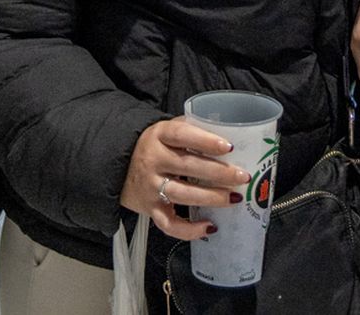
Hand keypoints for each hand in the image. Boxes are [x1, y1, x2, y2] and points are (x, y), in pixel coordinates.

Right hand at [119, 118, 249, 240]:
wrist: (117, 166)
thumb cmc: (153, 146)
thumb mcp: (166, 130)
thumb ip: (191, 129)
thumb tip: (229, 134)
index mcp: (159, 135)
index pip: (182, 134)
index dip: (206, 141)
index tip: (229, 147)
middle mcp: (153, 160)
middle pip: (188, 166)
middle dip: (219, 173)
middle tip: (242, 177)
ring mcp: (150, 187)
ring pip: (182, 194)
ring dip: (211, 198)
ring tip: (234, 198)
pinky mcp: (150, 209)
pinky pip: (169, 225)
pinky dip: (190, 230)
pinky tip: (210, 226)